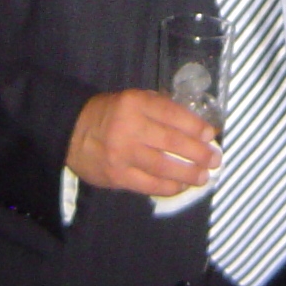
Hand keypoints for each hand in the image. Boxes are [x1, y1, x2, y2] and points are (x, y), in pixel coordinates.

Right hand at [67, 91, 218, 195]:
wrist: (71, 132)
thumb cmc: (109, 114)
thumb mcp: (132, 99)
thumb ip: (159, 108)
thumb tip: (195, 125)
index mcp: (135, 103)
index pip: (172, 114)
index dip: (195, 126)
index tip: (210, 135)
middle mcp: (129, 128)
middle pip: (172, 142)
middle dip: (199, 153)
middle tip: (214, 159)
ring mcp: (123, 154)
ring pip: (164, 166)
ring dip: (188, 173)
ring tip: (203, 176)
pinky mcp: (117, 176)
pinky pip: (150, 185)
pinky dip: (169, 187)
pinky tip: (181, 186)